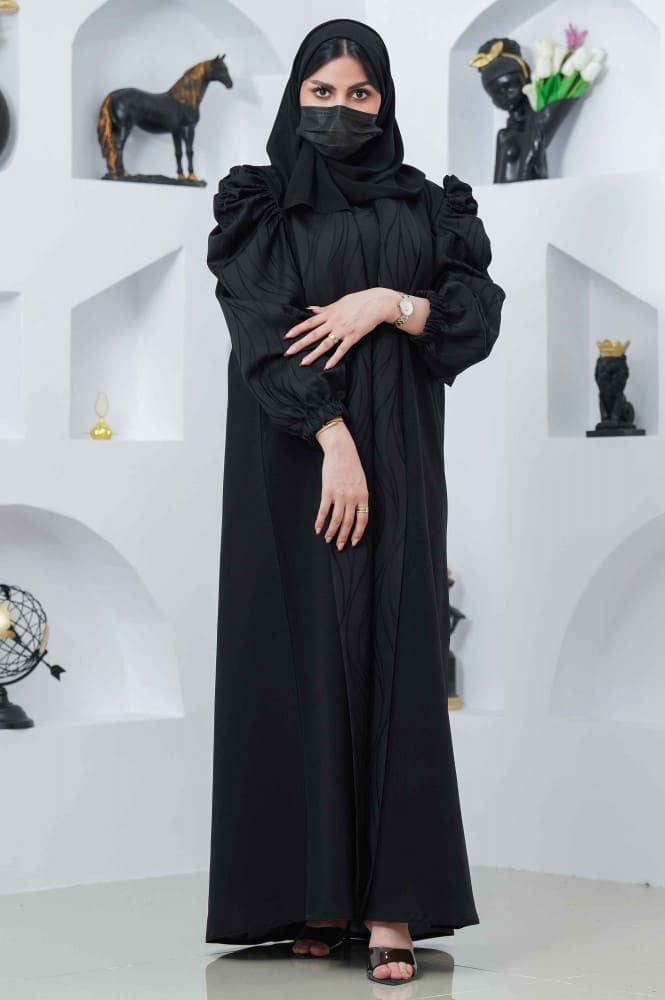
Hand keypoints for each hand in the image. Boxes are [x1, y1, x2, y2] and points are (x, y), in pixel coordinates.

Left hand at [283, 288, 393, 369]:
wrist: (377, 303)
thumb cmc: (359, 300)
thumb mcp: (339, 302)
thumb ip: (324, 309)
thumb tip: (310, 310)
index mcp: (330, 313)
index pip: (309, 322)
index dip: (297, 329)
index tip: (287, 336)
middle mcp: (334, 322)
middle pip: (313, 335)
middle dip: (300, 344)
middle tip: (288, 352)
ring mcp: (343, 331)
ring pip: (325, 344)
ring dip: (313, 354)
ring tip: (303, 363)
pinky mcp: (353, 337)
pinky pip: (342, 350)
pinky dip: (334, 359)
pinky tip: (326, 367)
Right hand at [314, 423, 368, 549]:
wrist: (341, 451)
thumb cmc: (352, 466)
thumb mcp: (361, 482)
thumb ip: (359, 498)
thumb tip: (355, 514)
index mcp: (363, 496)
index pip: (363, 520)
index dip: (357, 533)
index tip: (353, 543)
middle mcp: (353, 498)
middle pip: (348, 523)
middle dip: (344, 537)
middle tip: (340, 547)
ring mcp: (340, 495)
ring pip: (336, 520)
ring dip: (331, 532)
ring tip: (328, 540)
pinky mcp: (328, 491)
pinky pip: (324, 511)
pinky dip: (320, 521)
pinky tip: (317, 528)